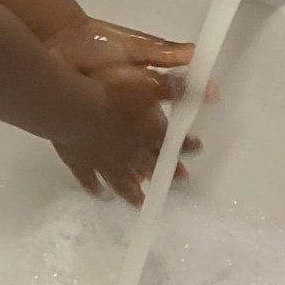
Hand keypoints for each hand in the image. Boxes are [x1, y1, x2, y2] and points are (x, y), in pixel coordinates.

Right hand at [41, 17, 202, 203]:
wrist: (71, 107)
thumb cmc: (110, 91)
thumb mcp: (147, 83)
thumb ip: (177, 88)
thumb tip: (212, 91)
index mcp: (148, 132)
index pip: (172, 141)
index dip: (185, 144)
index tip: (196, 148)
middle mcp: (129, 152)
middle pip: (151, 166)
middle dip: (166, 173)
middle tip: (180, 182)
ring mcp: (103, 161)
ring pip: (123, 180)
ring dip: (134, 191)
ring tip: (140, 202)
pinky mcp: (80, 162)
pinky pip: (90, 180)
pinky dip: (96, 189)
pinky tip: (101, 195)